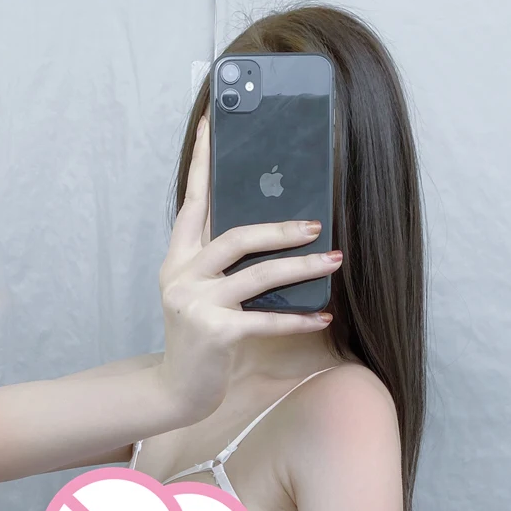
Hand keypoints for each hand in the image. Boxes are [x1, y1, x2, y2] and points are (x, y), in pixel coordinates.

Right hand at [154, 113, 338, 423]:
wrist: (176, 391)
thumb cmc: (199, 341)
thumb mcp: (203, 295)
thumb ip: (223, 264)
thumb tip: (272, 233)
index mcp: (178, 259)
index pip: (191, 201)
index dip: (201, 160)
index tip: (211, 119)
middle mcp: (182, 275)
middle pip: (236, 235)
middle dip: (281, 227)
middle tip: (317, 223)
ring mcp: (195, 303)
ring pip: (258, 274)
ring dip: (302, 268)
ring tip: (333, 261)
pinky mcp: (215, 333)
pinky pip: (265, 319)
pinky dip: (297, 319)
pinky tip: (322, 316)